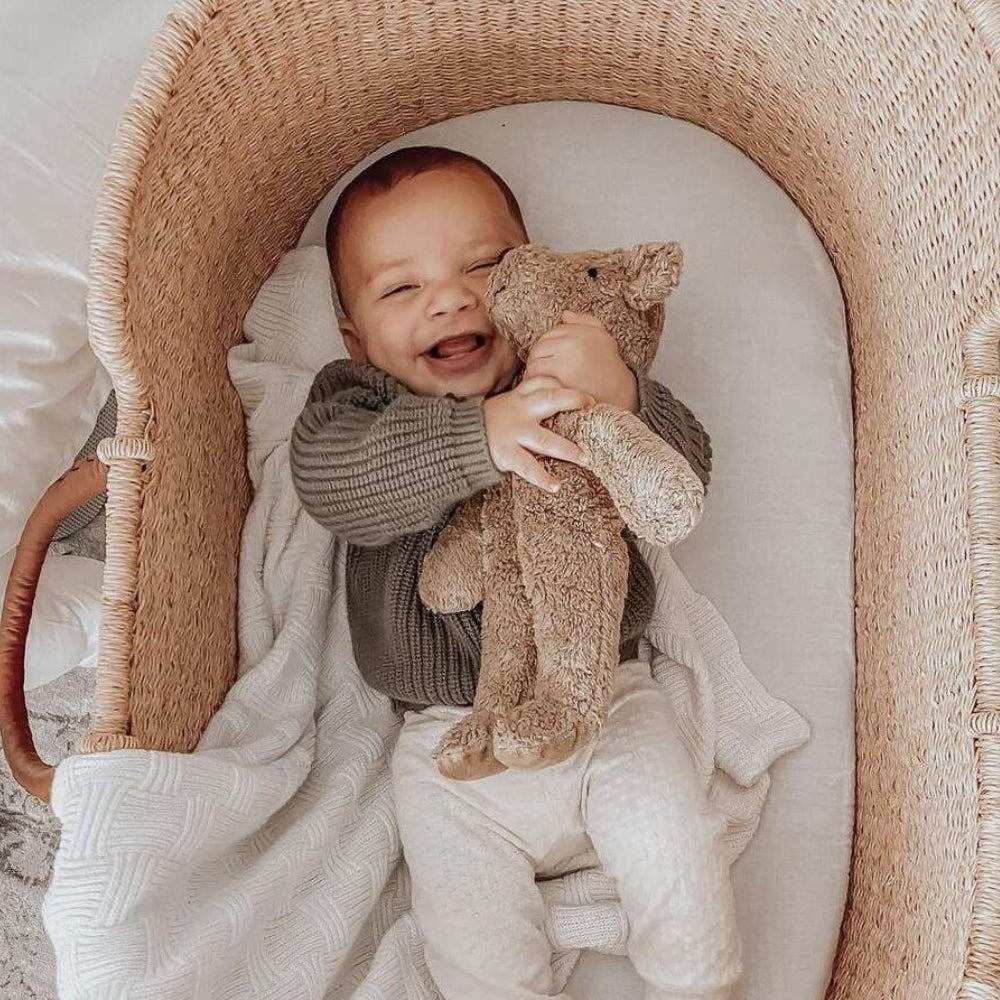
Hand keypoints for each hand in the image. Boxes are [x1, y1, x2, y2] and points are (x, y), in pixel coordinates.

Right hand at [483, 375, 594, 492]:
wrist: (461, 438)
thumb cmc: (494, 420)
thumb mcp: (509, 402)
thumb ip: (530, 395)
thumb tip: (559, 388)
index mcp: (520, 399)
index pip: (542, 384)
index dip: (565, 388)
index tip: (588, 399)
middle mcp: (520, 413)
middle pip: (549, 401)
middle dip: (571, 401)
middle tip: (591, 408)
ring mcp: (514, 434)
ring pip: (545, 441)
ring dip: (567, 450)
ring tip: (584, 459)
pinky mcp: (507, 454)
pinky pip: (528, 467)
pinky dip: (543, 478)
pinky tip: (556, 486)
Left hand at [525, 310, 638, 411]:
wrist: (620, 394)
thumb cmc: (610, 368)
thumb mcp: (604, 339)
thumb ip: (586, 322)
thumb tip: (565, 315)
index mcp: (581, 331)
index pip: (551, 333)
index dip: (548, 348)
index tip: (550, 360)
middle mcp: (573, 342)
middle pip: (539, 347)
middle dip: (538, 359)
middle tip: (542, 373)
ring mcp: (565, 360)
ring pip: (535, 361)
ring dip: (534, 372)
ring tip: (541, 381)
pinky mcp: (560, 378)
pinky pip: (537, 376)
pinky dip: (535, 382)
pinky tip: (543, 389)